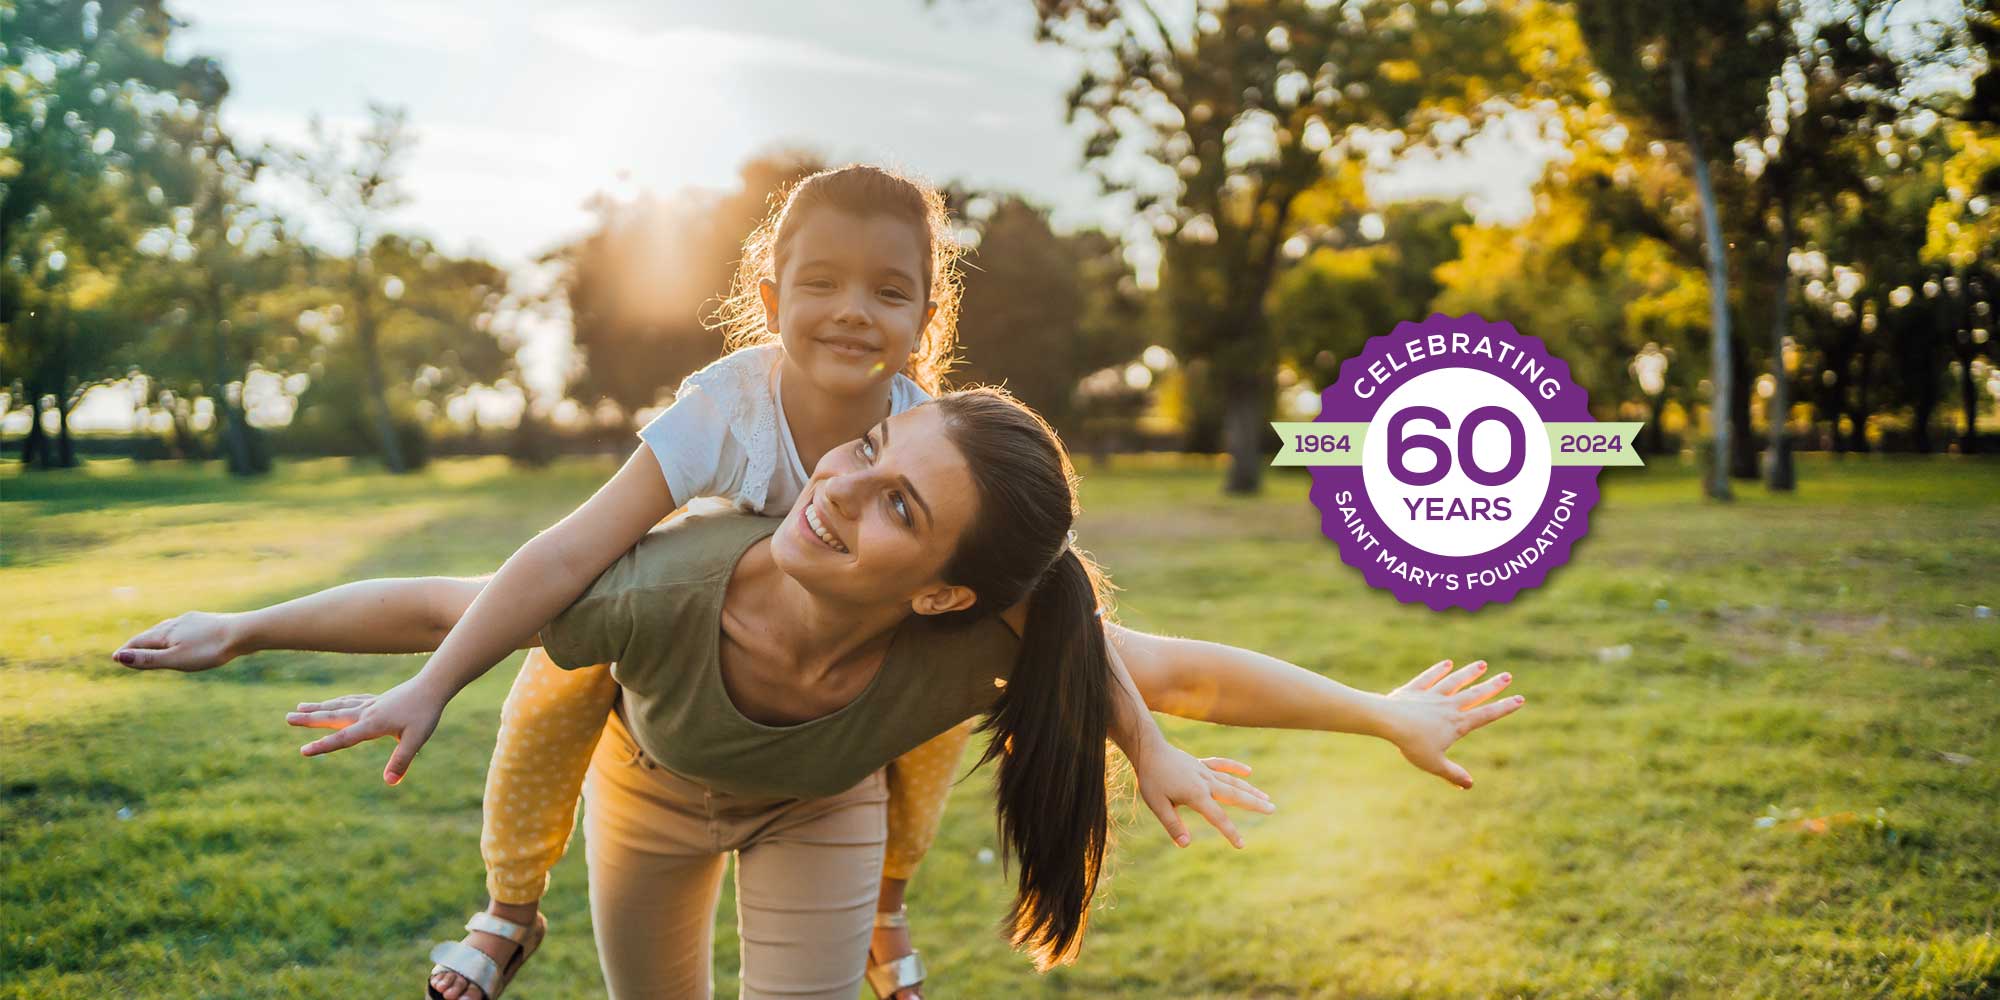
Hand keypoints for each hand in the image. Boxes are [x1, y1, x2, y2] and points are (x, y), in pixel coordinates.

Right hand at [114, 611, 242, 670]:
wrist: (244, 632)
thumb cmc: (210, 649)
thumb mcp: (175, 659)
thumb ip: (148, 659)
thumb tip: (118, 658)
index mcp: (166, 633)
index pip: (138, 642)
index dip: (126, 651)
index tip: (115, 658)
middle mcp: (176, 622)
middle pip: (151, 634)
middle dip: (139, 643)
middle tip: (127, 653)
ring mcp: (193, 620)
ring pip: (169, 629)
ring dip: (157, 637)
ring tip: (152, 643)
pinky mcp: (208, 621)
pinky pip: (185, 628)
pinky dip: (175, 635)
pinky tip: (184, 635)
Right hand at [284, 676, 446, 784]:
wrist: (433, 686)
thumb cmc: (425, 713)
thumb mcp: (416, 739)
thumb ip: (401, 760)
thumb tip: (390, 782)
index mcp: (372, 724)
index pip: (344, 738)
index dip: (323, 746)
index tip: (303, 751)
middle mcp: (366, 712)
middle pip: (333, 717)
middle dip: (310, 720)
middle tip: (287, 718)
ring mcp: (370, 704)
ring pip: (339, 706)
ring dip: (318, 708)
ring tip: (299, 707)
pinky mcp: (377, 700)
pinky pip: (352, 700)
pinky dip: (338, 701)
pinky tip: (334, 702)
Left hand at [1131, 736, 1275, 848]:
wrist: (1148, 750)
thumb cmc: (1151, 779)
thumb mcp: (1157, 805)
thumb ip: (1172, 825)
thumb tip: (1186, 844)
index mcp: (1196, 795)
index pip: (1218, 817)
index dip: (1230, 832)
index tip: (1241, 844)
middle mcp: (1205, 782)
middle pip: (1234, 795)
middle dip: (1254, 804)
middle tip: (1273, 809)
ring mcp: (1204, 772)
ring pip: (1232, 781)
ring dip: (1250, 790)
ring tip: (1266, 798)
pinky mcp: (1200, 764)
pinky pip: (1221, 765)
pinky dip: (1235, 767)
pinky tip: (1248, 771)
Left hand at [1378, 659, 1525, 789]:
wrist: (1389, 721)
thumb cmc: (1412, 744)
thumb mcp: (1434, 764)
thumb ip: (1453, 774)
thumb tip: (1469, 785)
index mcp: (1457, 724)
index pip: (1485, 715)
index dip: (1504, 708)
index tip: (1520, 699)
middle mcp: (1448, 707)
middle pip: (1474, 694)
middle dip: (1493, 686)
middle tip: (1508, 676)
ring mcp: (1431, 696)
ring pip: (1454, 682)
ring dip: (1469, 673)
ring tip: (1482, 664)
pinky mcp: (1414, 690)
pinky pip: (1429, 678)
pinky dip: (1438, 671)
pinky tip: (1447, 664)